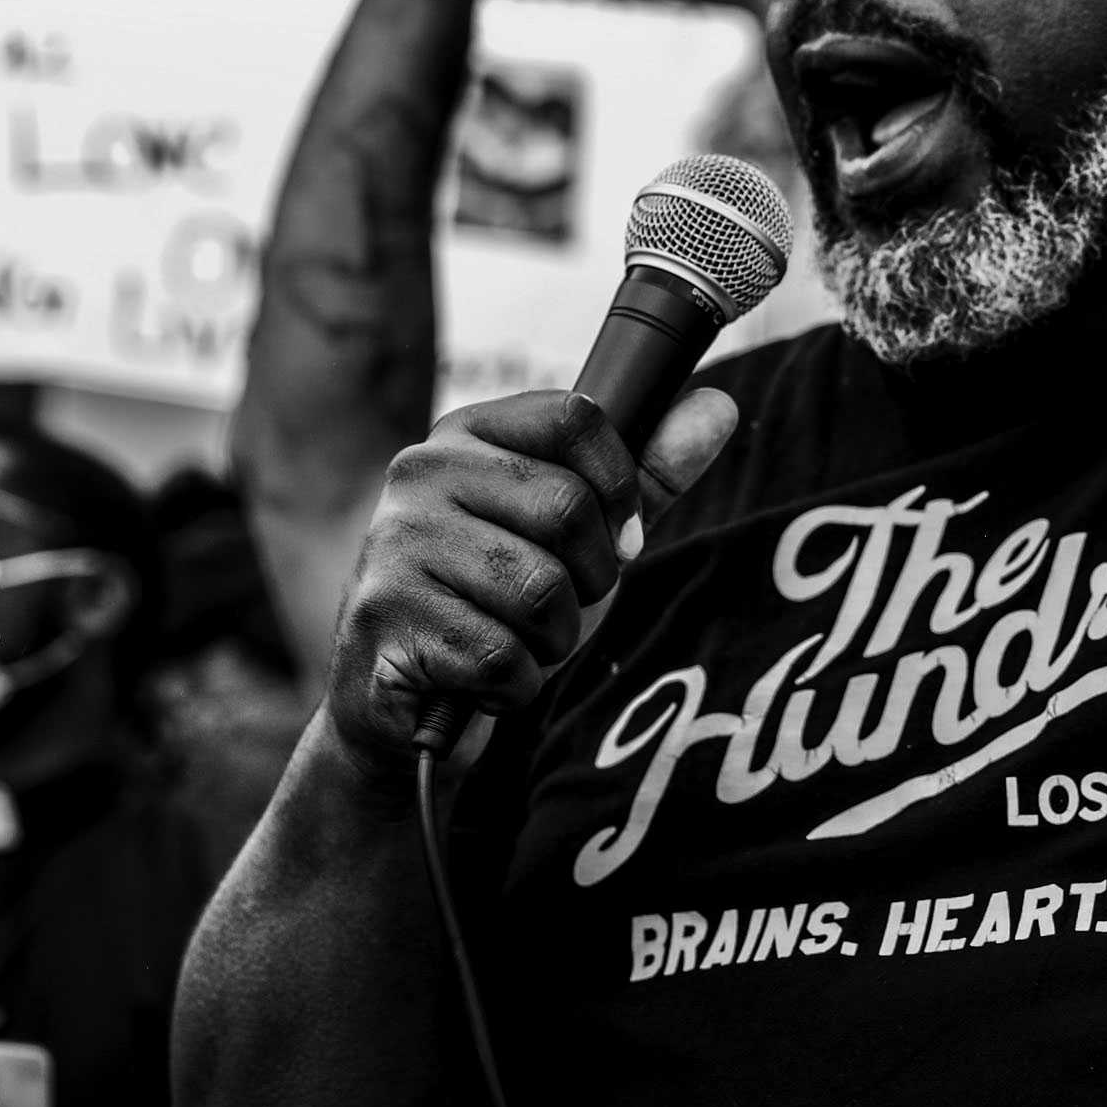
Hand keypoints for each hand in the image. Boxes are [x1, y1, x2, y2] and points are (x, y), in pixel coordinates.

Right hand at [328, 387, 737, 783]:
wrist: (399, 698)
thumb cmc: (497, 602)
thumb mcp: (575, 535)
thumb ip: (645, 476)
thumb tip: (720, 407)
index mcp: (466, 433)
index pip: (576, 417)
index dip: (621, 483)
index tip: (623, 538)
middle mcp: (420, 472)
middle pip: (567, 510)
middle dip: (589, 581)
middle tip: (555, 605)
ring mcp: (395, 544)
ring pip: (540, 591)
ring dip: (552, 640)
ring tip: (513, 639)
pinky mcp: (386, 619)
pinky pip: (503, 658)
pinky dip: (515, 685)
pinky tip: (483, 679)